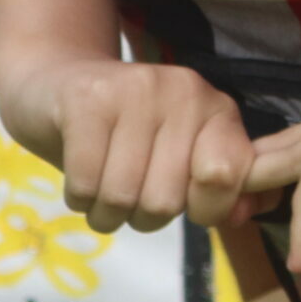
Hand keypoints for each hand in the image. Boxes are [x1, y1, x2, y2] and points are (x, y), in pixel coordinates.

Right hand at [0, 55, 256, 233]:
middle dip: (142, 216)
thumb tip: (241, 217)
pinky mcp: (87, 100)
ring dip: (105, 212)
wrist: (59, 85)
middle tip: (132, 193)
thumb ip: (222, 189)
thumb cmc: (129, 137)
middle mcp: (186, 92)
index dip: (206, 209)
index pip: (229, 174)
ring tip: (103, 187)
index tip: (186, 203)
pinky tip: (82, 175)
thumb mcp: (182, 158)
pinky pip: (84, 184)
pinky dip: (78, 198)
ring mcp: (137, 90)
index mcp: (218, 110)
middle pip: (166, 201)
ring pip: (122, 197)